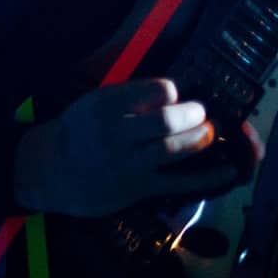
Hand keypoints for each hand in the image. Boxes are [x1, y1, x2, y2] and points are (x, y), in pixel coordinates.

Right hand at [12, 78, 246, 217]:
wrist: (50, 171)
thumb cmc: (76, 132)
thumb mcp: (92, 103)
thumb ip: (128, 98)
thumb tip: (173, 94)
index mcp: (106, 104)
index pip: (156, 90)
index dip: (172, 92)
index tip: (175, 96)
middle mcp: (116, 132)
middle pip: (168, 120)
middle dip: (194, 115)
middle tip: (203, 114)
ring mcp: (127, 162)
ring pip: (175, 148)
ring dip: (201, 139)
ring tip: (212, 133)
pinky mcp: (136, 187)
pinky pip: (178, 182)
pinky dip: (208, 177)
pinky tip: (227, 172)